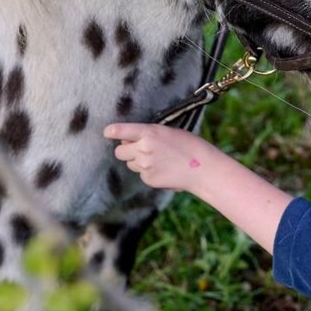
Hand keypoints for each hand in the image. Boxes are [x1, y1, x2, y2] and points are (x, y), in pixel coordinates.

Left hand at [103, 123, 222, 192]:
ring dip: (137, 161)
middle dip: (126, 150)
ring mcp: (145, 166)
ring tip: (158, 159)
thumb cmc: (190, 146)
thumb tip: (131, 140)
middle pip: (119, 151)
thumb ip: (148, 134)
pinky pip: (141, 174)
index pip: (121, 131)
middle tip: (139, 148)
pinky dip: (148, 171)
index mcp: (149, 132)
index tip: (108, 132)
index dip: (112, 132)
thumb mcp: (169, 131)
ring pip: (130, 163)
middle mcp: (143, 149)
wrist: (202, 168)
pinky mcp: (148, 179)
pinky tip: (164, 169)